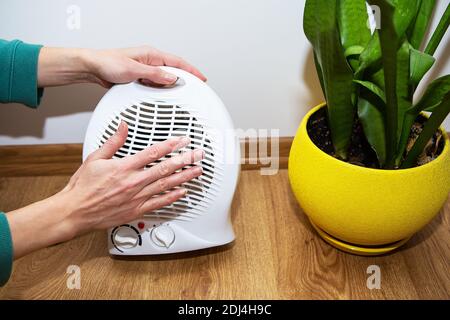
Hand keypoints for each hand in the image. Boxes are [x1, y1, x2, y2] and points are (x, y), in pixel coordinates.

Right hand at [6, 123, 203, 257]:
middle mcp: (134, 182)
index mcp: (124, 167)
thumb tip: (123, 126)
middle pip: (165, 168)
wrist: (75, 212)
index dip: (171, 145)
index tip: (183, 140)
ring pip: (166, 185)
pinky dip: (173, 197)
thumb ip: (113, 142)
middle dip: (185, 160)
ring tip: (197, 171)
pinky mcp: (137, 210)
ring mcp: (137, 197)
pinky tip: (183, 192)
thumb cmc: (83, 187)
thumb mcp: (95, 158)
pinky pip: (159, 203)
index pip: (153, 153)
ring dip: (184, 177)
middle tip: (198, 154)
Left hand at [37, 46, 205, 87]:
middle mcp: (150, 60)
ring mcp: (145, 69)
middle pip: (173, 70)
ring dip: (172, 86)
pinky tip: (162, 96)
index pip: (177, 63)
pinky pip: (155, 83)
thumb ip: (154, 75)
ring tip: (181, 95)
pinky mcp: (139, 77)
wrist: (92, 67)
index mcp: (151, 54)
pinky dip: (161, 89)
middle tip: (195, 90)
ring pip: (164, 78)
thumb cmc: (107, 63)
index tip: (202, 79)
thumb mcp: (133, 70)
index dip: (191, 71)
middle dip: (185, 80)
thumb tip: (171, 78)